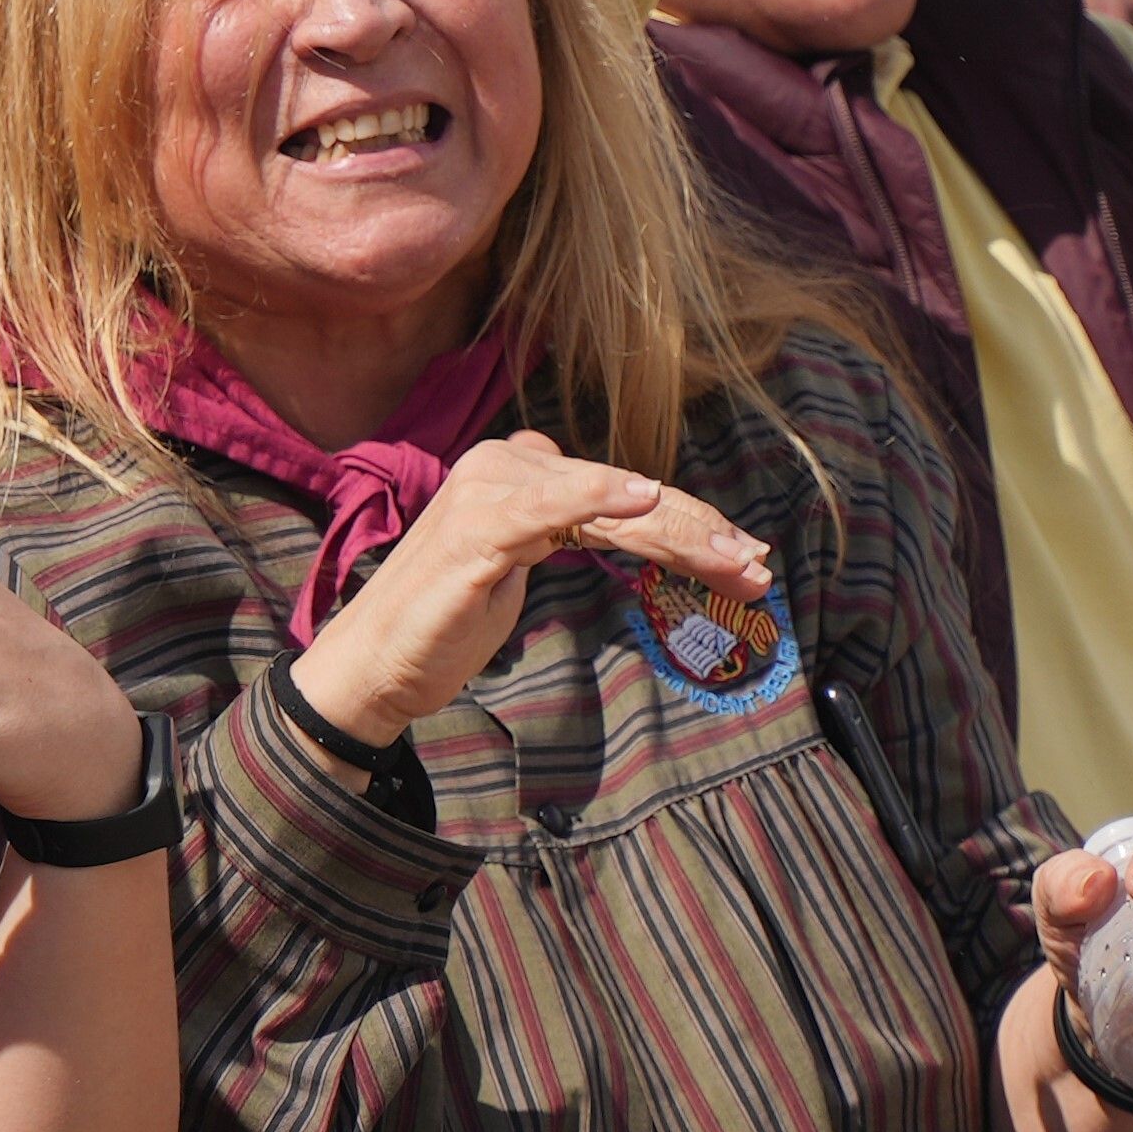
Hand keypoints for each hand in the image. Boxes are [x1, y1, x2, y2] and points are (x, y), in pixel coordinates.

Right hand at [288, 431, 771, 747]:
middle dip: (700, 533)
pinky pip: (550, 507)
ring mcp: (489, 493)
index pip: (624, 494)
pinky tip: (645, 500)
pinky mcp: (477, 529)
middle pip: (627, 498)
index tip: (745, 560)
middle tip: (758, 567)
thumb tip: (628, 519)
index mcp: (519, 473)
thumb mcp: (517, 567)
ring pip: (608, 506)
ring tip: (734, 562)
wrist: (374, 664)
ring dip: (680, 534)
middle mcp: (505, 467)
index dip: (690, 524)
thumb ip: (563, 530)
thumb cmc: (445, 622)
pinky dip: (599, 496)